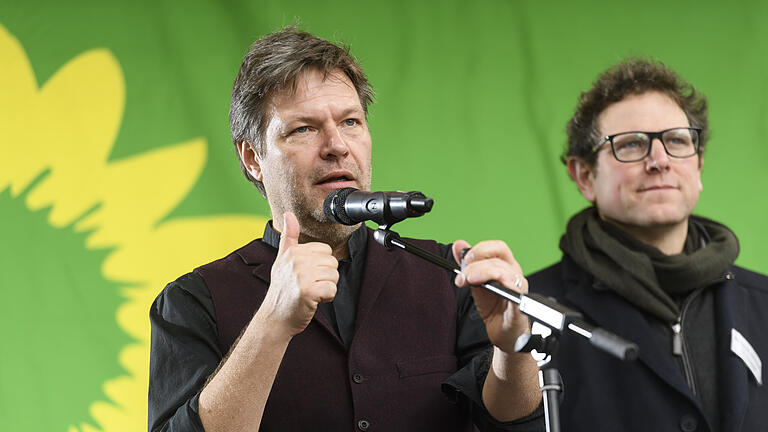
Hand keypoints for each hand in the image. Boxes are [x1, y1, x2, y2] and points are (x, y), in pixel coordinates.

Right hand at [259, 212, 338, 336]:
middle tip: (309, 285)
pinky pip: (332, 289)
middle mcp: (296, 261)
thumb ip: (288, 236)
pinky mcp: (308, 291)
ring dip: (326, 287)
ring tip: (310, 292)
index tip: (307, 274)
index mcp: (293, 251)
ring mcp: (301, 275)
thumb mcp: (282, 259)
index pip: (325, 250)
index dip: (320, 265)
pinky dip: (326, 298)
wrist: (275, 317)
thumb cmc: (282, 289)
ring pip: (334, 276)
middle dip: (325, 276)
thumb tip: (288, 214)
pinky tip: (313, 300)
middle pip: (332, 262)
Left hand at [451, 240, 529, 352]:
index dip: (481, 249)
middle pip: (497, 259)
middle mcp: (515, 276)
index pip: (498, 248)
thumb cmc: (494, 308)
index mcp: (506, 267)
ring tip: (467, 281)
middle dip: (475, 265)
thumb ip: (468, 264)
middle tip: (462, 276)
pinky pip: (514, 292)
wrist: (504, 334)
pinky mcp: (520, 306)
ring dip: (481, 273)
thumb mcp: (476, 282)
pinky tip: (483, 287)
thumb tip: (458, 244)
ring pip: (503, 272)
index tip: (464, 258)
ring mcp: (519, 290)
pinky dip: (500, 286)